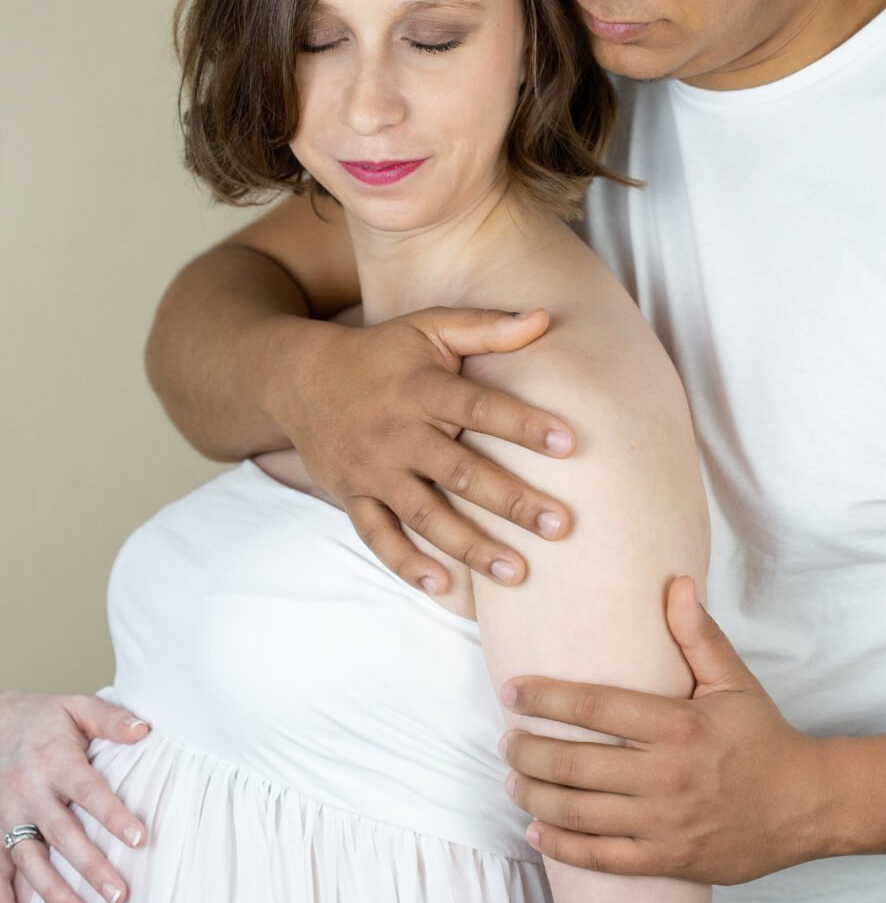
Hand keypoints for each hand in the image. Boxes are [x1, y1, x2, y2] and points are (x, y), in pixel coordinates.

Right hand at [0, 691, 148, 902]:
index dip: (113, 815)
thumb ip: (111, 719)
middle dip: (90, 866)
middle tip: (119, 894)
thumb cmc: (45, 718)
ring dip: (52, 891)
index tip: (140, 839)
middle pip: (62, 834)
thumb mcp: (77, 707)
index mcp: (56, 762)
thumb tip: (145, 730)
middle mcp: (30, 792)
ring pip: (29, 859)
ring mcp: (9, 815)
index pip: (89, 792)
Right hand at [276, 306, 575, 591]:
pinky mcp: (352, 496)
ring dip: (471, 546)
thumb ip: (485, 327)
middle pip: (460, 472)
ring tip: (517, 572)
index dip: (523, 425)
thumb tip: (544, 318)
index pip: (479, 408)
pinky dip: (406, 563)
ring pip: (425, 514)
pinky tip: (441, 585)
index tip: (568, 444)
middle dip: (511, 501)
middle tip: (559, 526)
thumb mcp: (428, 327)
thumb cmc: (381, 353)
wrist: (299, 378)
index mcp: (422, 389)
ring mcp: (373, 469)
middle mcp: (398, 432)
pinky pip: (378, 536)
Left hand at [499, 577, 832, 883]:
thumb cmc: (763, 738)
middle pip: (576, 763)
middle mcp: (668, 775)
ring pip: (581, 812)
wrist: (809, 806)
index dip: (546, 698)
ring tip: (513, 780)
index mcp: (679, 725)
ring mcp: (667, 823)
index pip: (595, 707)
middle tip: (505, 741)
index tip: (511, 691)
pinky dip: (563, 845)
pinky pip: (604, 858)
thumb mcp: (734, 681)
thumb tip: (676, 582)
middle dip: (528, 751)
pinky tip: (536, 830)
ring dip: (536, 796)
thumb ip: (698, 635)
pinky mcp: (670, 860)